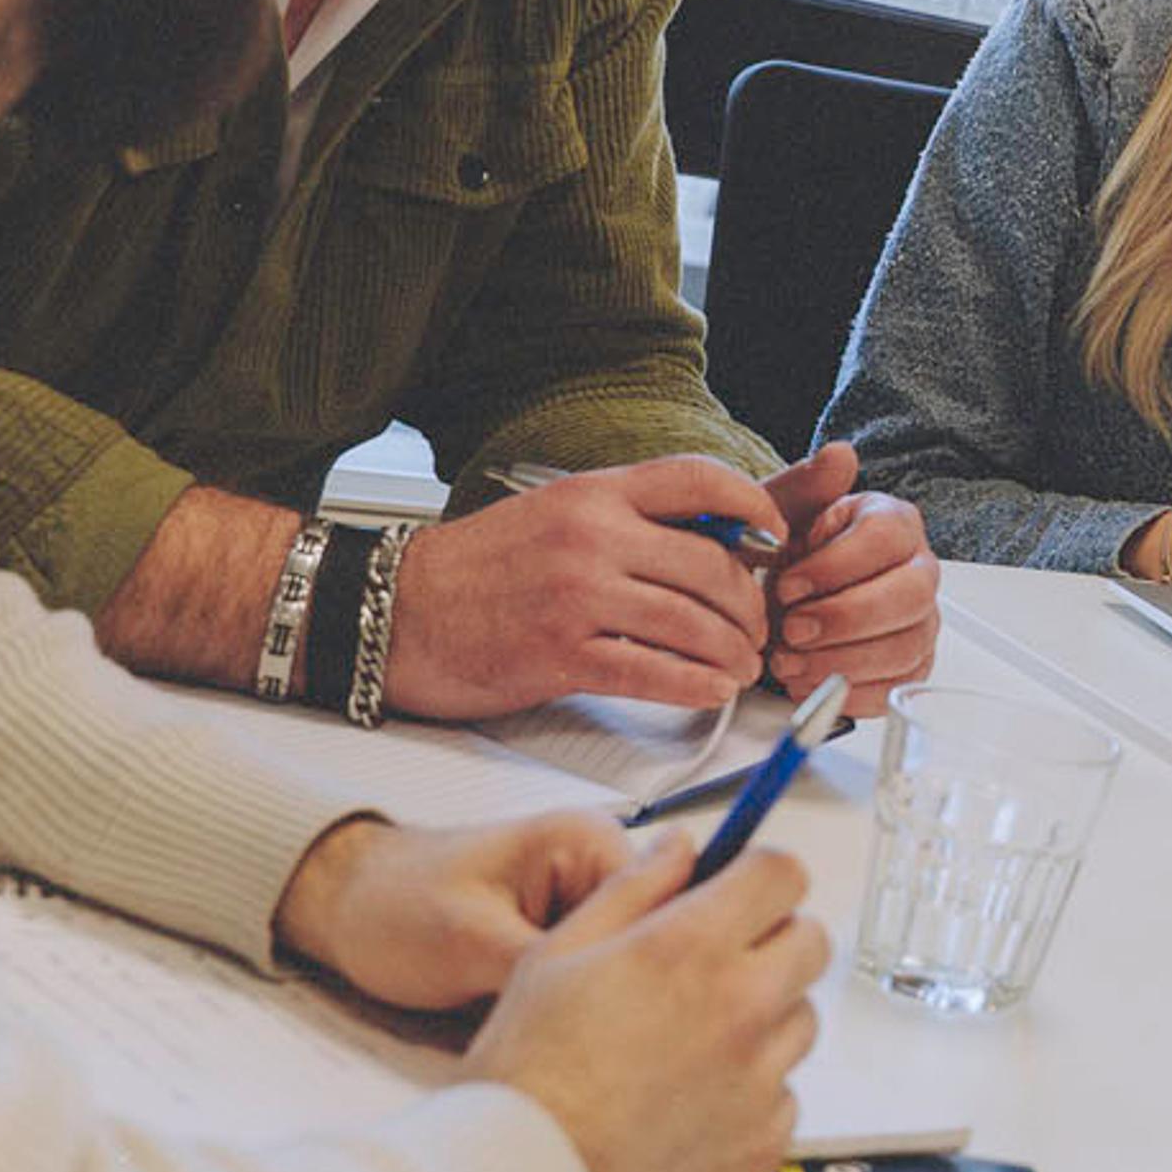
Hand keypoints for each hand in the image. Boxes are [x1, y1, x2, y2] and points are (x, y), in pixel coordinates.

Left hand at [269, 810, 631, 1009]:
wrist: (343, 906)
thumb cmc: (393, 906)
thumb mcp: (475, 945)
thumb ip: (557, 962)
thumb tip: (620, 1000)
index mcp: (591, 839)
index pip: (670, 910)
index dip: (655, 972)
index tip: (627, 1025)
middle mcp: (601, 862)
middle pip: (652, 941)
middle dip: (623, 994)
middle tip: (576, 1038)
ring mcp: (583, 898)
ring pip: (623, 965)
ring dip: (597, 1005)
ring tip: (557, 1038)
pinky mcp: (563, 931)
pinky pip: (592, 974)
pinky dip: (574, 1007)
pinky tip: (549, 1032)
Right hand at [385, 458, 779, 719]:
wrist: (395, 611)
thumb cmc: (480, 567)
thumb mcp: (557, 514)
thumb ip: (630, 520)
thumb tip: (713, 538)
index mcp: (596, 492)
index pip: (701, 481)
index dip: (756, 508)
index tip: (777, 540)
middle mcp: (591, 536)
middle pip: (712, 564)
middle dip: (751, 605)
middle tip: (759, 629)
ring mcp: (575, 595)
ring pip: (691, 622)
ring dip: (732, 652)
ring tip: (743, 667)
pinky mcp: (558, 654)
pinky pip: (651, 671)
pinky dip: (694, 685)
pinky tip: (711, 690)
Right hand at [465, 834, 829, 1171]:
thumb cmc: (526, 1074)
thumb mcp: (558, 953)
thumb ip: (632, 888)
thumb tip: (679, 850)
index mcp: (691, 948)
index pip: (783, 874)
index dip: (761, 876)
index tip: (743, 891)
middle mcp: (741, 1008)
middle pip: (812, 942)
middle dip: (774, 940)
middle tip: (720, 963)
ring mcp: (759, 1079)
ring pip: (801, 1019)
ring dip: (765, 1018)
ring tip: (690, 1043)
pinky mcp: (764, 1140)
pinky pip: (784, 1094)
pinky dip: (752, 1092)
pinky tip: (690, 1100)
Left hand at [762, 442, 940, 717]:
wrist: (777, 603)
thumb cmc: (784, 557)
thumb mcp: (778, 517)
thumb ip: (804, 486)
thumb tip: (839, 455)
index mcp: (893, 523)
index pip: (886, 539)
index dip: (834, 567)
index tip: (788, 583)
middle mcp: (919, 569)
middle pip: (909, 596)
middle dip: (844, 619)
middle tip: (792, 630)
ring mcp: (920, 620)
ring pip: (906, 646)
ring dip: (841, 661)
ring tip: (790, 662)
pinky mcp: (911, 665)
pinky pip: (897, 687)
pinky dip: (849, 693)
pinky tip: (809, 682)